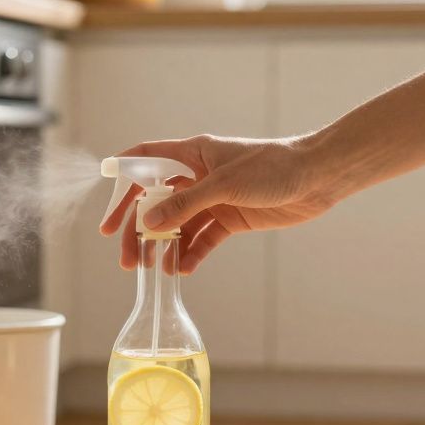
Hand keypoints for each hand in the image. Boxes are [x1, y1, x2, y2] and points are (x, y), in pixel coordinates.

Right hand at [98, 134, 340, 272]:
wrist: (317, 177)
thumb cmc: (273, 167)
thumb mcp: (223, 185)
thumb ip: (185, 205)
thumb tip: (149, 224)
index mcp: (191, 153)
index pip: (144, 161)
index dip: (121, 180)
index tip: (107, 209)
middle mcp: (198, 175)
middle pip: (156, 202)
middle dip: (139, 230)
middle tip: (127, 257)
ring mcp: (213, 199)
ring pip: (178, 225)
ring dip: (164, 248)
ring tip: (152, 270)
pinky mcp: (230, 219)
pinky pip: (203, 239)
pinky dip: (192, 254)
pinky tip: (182, 270)